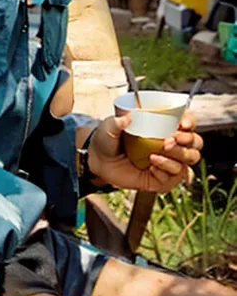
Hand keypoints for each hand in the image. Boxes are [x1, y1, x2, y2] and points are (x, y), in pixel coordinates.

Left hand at [87, 111, 202, 193]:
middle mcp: (170, 142)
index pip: (187, 121)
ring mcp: (168, 160)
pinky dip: (165, 172)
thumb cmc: (108, 139)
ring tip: (154, 155)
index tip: (181, 124)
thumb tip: (126, 117)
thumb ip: (116, 122)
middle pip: (195, 142)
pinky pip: (174, 178)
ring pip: (189, 159)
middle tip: (168, 141)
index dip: (190, 121)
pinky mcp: (162, 177)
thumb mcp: (109, 127)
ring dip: (176, 157)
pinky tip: (151, 167)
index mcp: (162, 124)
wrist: (99, 161)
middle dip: (187, 141)